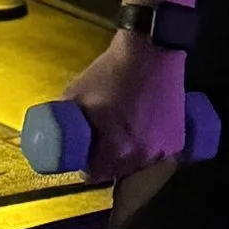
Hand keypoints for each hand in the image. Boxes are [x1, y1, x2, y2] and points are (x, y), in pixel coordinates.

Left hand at [60, 31, 193, 179]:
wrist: (150, 54)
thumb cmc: (109, 74)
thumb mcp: (75, 94)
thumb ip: (65, 121)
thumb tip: (51, 138)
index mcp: (115, 148)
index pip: (93, 174)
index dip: (83, 163)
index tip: (82, 151)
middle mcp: (141, 156)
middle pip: (115, 171)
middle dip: (104, 159)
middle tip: (98, 139)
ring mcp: (163, 150)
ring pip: (136, 164)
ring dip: (126, 154)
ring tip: (120, 131)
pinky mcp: (176, 141)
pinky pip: (155, 155)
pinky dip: (146, 147)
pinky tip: (140, 129)